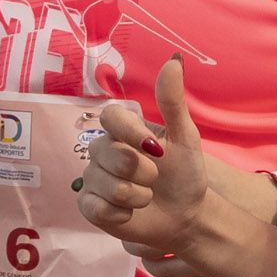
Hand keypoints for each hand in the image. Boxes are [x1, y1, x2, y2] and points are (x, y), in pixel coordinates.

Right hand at [73, 61, 220, 266]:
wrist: (187, 215)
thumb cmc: (184, 174)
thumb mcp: (185, 137)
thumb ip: (173, 102)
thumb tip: (173, 60)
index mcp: (123, 130)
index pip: (110, 116)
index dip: (130, 132)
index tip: (155, 148)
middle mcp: (103, 151)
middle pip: (105, 151)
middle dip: (139, 170)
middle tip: (156, 178)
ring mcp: (93, 179)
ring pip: (102, 182)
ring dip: (135, 194)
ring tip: (146, 197)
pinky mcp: (90, 207)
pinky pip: (96, 207)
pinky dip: (121, 214)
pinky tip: (131, 213)